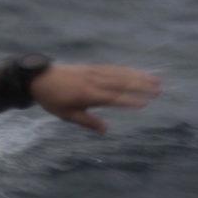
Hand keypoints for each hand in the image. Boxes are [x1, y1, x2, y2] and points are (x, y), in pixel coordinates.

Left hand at [30, 65, 161, 132]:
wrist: (38, 78)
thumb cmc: (52, 99)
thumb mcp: (66, 115)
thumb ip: (87, 122)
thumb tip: (105, 130)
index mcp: (87, 94)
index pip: (112, 98)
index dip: (129, 100)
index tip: (145, 103)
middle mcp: (92, 81)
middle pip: (120, 83)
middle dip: (141, 86)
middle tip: (159, 90)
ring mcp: (93, 72)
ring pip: (119, 73)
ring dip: (138, 76)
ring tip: (156, 81)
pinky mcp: (91, 67)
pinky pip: (112, 68)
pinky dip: (126, 70)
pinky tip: (137, 73)